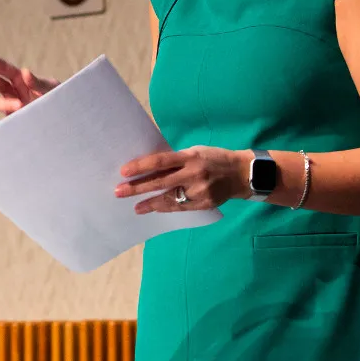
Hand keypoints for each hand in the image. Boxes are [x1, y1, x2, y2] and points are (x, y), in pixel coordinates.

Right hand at [0, 50, 57, 115]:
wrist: (65, 121)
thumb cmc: (60, 99)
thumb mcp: (53, 89)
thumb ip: (39, 82)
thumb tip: (25, 72)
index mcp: (22, 79)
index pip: (5, 69)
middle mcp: (14, 91)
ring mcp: (13, 107)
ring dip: (6, 104)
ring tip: (20, 106)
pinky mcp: (14, 121)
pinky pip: (8, 118)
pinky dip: (11, 116)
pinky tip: (20, 118)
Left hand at [116, 146, 248, 212]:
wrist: (241, 173)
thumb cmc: (213, 158)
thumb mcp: (195, 152)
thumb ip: (176, 160)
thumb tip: (150, 168)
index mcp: (190, 156)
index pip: (160, 161)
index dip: (141, 166)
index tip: (123, 171)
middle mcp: (194, 173)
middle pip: (161, 182)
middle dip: (137, 188)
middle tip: (119, 192)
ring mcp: (200, 190)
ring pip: (170, 198)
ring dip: (150, 203)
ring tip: (136, 207)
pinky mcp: (204, 204)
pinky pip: (181, 207)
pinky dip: (166, 207)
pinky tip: (154, 208)